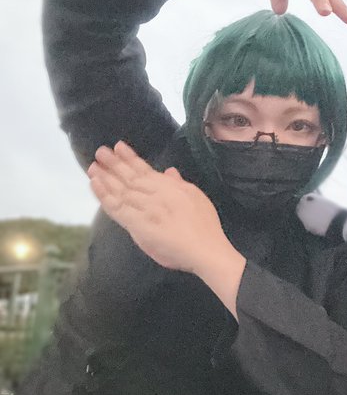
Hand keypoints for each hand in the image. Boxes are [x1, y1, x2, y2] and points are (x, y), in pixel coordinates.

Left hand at [87, 141, 237, 274]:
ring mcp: (145, 208)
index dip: (130, 158)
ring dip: (105, 176)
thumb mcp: (196, 197)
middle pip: (130, 176)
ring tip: (93, 166)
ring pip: (120, 189)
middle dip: (114, 163)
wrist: (204, 248)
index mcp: (169, 187)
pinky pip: (116, 207)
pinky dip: (103, 194)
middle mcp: (155, 194)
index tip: (118, 146)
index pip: (145, 169)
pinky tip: (95, 184)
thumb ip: (179, 184)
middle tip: (100, 151)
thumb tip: (169, 171)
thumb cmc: (205, 226)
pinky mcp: (137, 224)